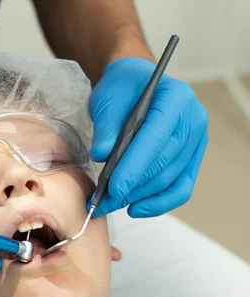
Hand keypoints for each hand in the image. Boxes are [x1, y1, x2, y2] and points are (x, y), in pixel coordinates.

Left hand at [88, 58, 208, 217]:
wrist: (135, 85)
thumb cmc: (122, 90)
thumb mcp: (107, 100)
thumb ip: (106, 127)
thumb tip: (102, 155)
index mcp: (176, 99)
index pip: (156, 139)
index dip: (134, 167)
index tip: (112, 189)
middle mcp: (193, 120)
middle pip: (164, 163)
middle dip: (132, 187)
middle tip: (103, 203)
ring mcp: (196, 141)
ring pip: (170, 179)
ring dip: (140, 197)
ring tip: (111, 205)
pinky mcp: (192, 158)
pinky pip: (180, 187)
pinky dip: (159, 202)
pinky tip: (136, 209)